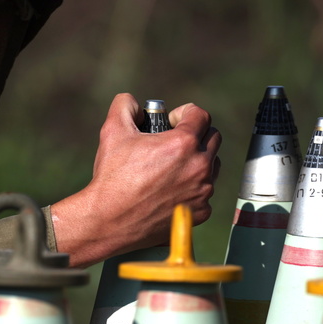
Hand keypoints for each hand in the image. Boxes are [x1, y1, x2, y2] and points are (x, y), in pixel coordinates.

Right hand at [50, 93, 220, 266]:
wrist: (109, 220)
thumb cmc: (112, 177)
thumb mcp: (112, 131)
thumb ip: (125, 105)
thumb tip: (135, 103)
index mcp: (184, 143)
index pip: (201, 115)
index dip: (186, 113)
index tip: (173, 120)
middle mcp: (199, 166)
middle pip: (213, 138)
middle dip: (196, 134)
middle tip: (174, 141)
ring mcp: (202, 191)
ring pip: (212, 166)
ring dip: (198, 160)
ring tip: (173, 165)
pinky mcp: (201, 212)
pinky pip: (204, 192)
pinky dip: (192, 188)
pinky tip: (171, 189)